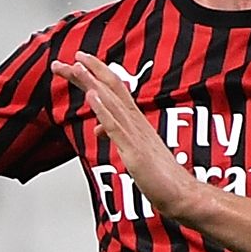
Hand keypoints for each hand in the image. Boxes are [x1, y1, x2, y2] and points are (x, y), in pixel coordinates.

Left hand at [54, 55, 210, 225]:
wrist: (180, 193)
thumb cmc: (159, 175)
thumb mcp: (130, 150)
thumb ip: (114, 134)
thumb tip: (98, 129)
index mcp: (135, 120)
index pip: (112, 90)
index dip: (94, 74)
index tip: (77, 61)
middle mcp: (135, 121)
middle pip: (110, 88)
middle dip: (88, 72)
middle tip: (70, 58)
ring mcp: (135, 134)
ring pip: (112, 101)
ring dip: (93, 82)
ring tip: (77, 66)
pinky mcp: (134, 150)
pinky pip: (116, 126)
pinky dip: (103, 110)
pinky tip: (91, 97)